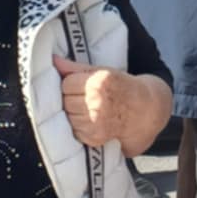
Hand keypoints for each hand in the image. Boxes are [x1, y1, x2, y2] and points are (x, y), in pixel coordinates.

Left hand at [51, 53, 170, 154]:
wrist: (143, 110)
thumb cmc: (120, 87)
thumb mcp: (102, 71)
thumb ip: (75, 67)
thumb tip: (53, 60)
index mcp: (98, 83)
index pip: (66, 83)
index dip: (73, 83)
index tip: (84, 84)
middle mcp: (97, 103)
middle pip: (65, 100)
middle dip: (72, 98)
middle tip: (87, 96)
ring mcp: (95, 122)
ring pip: (67, 116)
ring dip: (74, 113)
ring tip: (89, 108)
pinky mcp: (93, 137)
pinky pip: (74, 130)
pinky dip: (79, 126)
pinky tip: (92, 119)